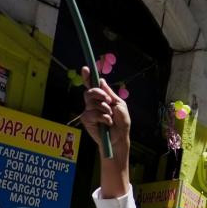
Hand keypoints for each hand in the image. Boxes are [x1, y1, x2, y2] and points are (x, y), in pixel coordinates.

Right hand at [80, 68, 131, 196]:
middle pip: (90, 91)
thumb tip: (101, 80)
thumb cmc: (121, 123)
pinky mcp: (86, 120)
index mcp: (102, 98)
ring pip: (91, 102)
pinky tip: (107, 124)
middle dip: (99, 94)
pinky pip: (92, 113)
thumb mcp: (119, 106)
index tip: (85, 68)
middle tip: (108, 101)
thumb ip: (110, 94)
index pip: (92, 85)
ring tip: (110, 117)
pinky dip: (103, 118)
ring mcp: (88, 111)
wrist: (119, 139)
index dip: (87, 77)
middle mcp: (93, 103)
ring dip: (104, 109)